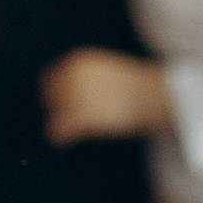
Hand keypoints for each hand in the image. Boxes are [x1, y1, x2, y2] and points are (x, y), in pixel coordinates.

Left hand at [43, 49, 170, 143]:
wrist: (152, 94)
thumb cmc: (136, 86)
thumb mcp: (106, 72)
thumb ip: (87, 79)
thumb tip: (74, 94)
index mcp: (79, 62)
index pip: (53, 77)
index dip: (54, 93)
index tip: (59, 105)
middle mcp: (73, 75)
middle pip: (51, 95)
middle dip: (56, 107)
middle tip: (63, 120)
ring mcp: (76, 95)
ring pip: (56, 112)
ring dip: (58, 123)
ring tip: (62, 134)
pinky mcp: (81, 116)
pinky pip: (61, 128)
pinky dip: (60, 136)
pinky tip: (62, 141)